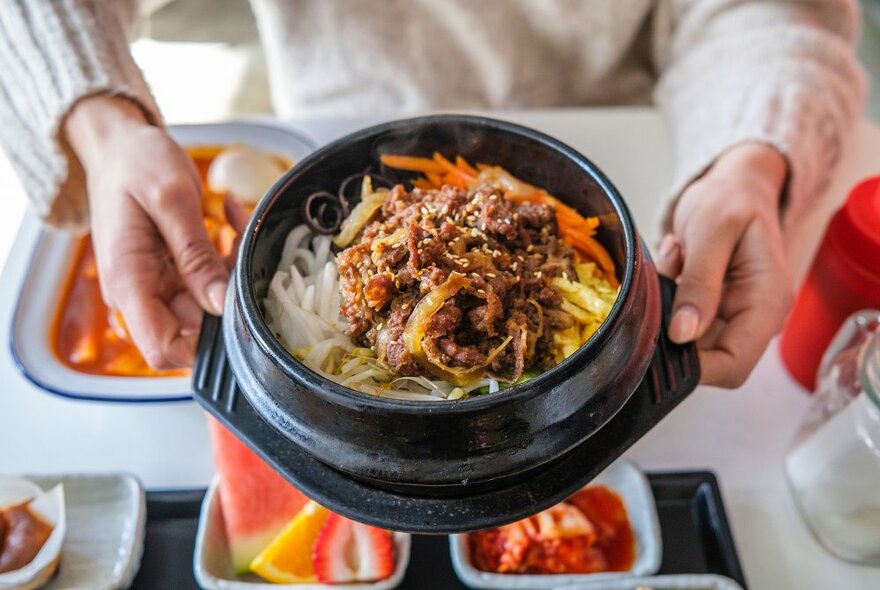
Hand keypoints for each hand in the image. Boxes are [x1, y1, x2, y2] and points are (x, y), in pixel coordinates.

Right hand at [65, 95, 229, 368]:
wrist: (120, 145)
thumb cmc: (137, 164)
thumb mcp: (172, 201)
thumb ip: (196, 255)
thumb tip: (221, 305)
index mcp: (130, 283)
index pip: (162, 350)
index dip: (203, 345)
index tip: (235, 307)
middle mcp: (140, 293)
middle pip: (196, 326)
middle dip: (229, 291)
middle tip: (242, 242)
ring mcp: (156, 284)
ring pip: (210, 302)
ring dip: (232, 266)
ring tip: (235, 218)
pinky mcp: (171, 272)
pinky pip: (208, 279)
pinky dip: (226, 253)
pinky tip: (228, 215)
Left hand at [656, 143, 793, 387]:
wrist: (734, 185)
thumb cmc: (730, 199)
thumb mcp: (711, 231)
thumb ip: (699, 282)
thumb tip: (683, 335)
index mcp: (767, 304)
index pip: (733, 366)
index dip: (693, 366)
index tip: (657, 337)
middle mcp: (755, 318)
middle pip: (707, 360)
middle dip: (672, 331)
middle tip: (662, 282)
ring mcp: (733, 316)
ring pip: (687, 341)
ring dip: (667, 309)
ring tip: (674, 260)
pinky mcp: (712, 310)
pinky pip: (680, 321)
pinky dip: (667, 298)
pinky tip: (675, 261)